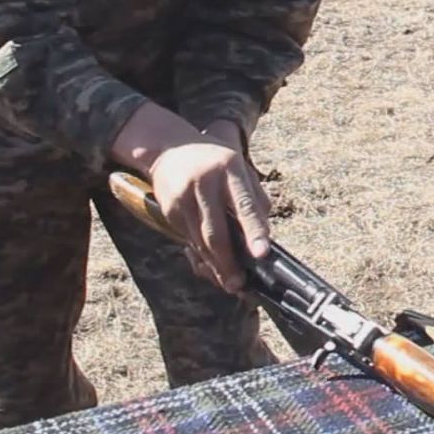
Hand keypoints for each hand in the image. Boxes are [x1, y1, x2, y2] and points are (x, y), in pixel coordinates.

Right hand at [148, 141, 271, 293]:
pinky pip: (188, 239)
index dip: (254, 232)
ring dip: (214, 265)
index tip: (261, 254)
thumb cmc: (216, 162)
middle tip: (239, 285)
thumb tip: (265, 235)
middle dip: (228, 262)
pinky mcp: (169, 209)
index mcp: (230, 169)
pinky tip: (211, 265)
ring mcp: (183, 197)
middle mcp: (205, 183)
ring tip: (228, 282)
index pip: (245, 205)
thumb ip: (256, 200)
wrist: (170, 149)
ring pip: (200, 240)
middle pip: (217, 231)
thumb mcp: (241, 169)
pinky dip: (201, 255)